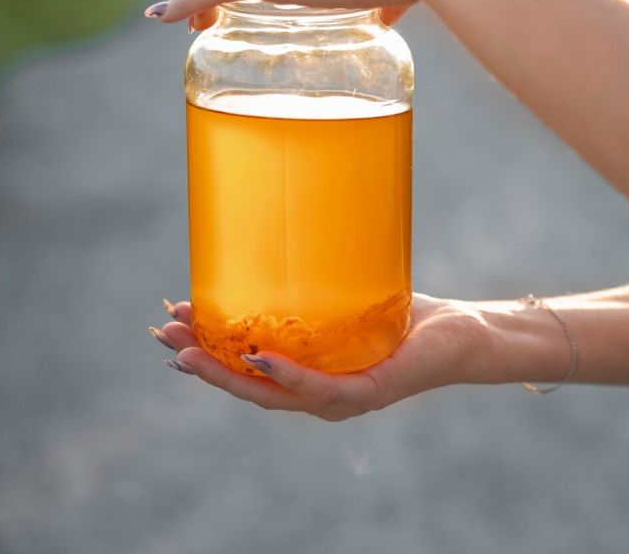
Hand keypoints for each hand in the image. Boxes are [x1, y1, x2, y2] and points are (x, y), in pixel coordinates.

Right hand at [150, 294, 492, 419]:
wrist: (464, 333)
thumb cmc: (407, 314)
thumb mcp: (350, 294)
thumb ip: (316, 282)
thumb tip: (278, 231)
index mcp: (308, 373)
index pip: (246, 367)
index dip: (207, 347)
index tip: (173, 316)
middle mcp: (318, 393)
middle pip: (247, 384)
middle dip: (201, 360)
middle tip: (164, 333)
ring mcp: (341, 398)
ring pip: (271, 394)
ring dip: (226, 372)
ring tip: (189, 350)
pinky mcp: (368, 392)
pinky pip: (319, 389)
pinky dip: (286, 376)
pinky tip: (257, 359)